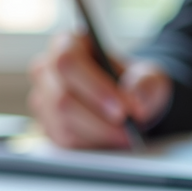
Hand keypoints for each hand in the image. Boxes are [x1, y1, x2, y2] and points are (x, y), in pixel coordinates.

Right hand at [28, 32, 172, 148]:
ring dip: (97, 135)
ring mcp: (42, 100)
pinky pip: (63, 142)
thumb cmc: (132, 82)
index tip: (122, 108)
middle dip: (98, 119)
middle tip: (128, 130)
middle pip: (62, 99)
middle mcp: (46, 70)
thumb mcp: (149, 76)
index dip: (94, 87)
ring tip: (125, 138)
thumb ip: (146, 83)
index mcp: (68, 44)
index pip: (68, 62)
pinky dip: (91, 145)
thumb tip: (135, 101)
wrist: (126, 102)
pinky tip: (111, 142)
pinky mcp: (46, 126)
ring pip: (62, 124)